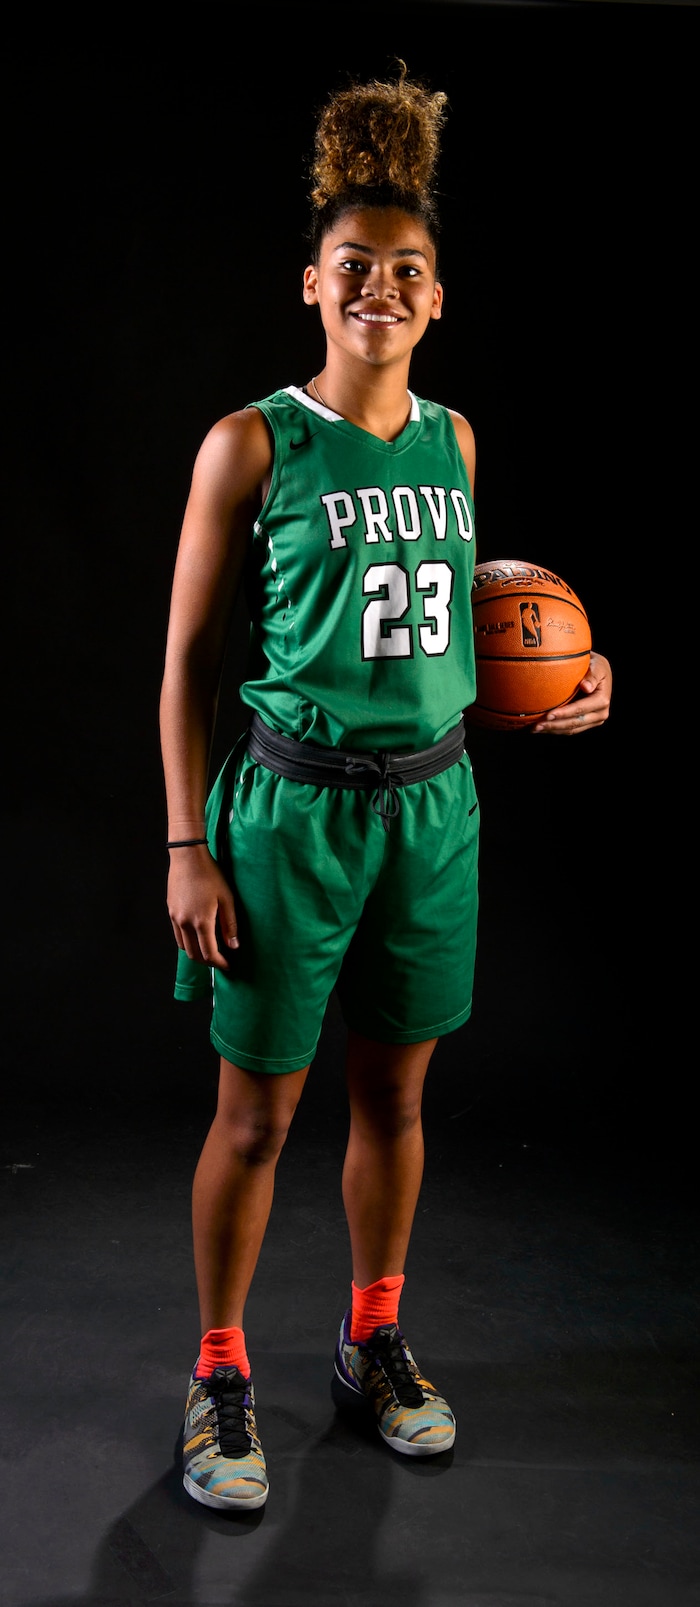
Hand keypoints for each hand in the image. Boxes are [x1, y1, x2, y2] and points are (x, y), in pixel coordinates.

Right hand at [167, 845, 238, 969]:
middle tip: (220, 961)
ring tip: (210, 951)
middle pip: (194, 954)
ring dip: (197, 954)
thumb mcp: (227, 899)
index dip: (219, 963)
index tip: (228, 966)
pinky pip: (178, 935)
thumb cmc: (210, 875)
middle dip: (208, 962)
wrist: (187, 857)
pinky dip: (187, 943)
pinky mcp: (171, 912)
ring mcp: (175, 918)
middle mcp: (185, 923)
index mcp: (201, 921)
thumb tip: (233, 946)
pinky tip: (197, 937)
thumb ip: (230, 924)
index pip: (209, 953)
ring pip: (184, 947)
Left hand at [532, 651, 611, 734]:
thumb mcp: (597, 665)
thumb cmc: (595, 665)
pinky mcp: (587, 723)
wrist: (598, 671)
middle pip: (574, 723)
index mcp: (602, 700)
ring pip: (571, 730)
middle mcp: (601, 713)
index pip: (580, 709)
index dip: (563, 713)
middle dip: (554, 725)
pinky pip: (570, 730)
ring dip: (552, 730)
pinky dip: (556, 730)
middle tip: (535, 726)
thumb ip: (593, 675)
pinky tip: (542, 728)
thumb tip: (586, 687)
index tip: (547, 715)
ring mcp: (594, 720)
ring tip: (535, 729)